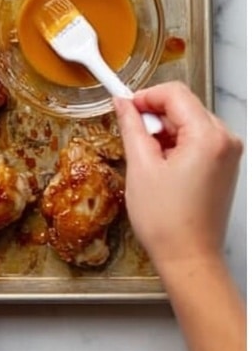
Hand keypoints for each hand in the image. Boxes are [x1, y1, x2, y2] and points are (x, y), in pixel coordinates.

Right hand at [114, 83, 241, 271]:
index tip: (124, 104)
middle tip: (133, 141)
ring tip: (149, 164)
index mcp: (208, 136)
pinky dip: (177, 148)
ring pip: (190, 124)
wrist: (188, 257)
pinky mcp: (224, 165)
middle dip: (155, 119)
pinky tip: (162, 171)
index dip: (145, 96)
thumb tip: (123, 105)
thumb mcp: (140, 168)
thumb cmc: (168, 223)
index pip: (175, 94)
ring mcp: (228, 153)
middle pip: (184, 107)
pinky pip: (198, 142)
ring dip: (165, 134)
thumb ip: (132, 128)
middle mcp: (225, 140)